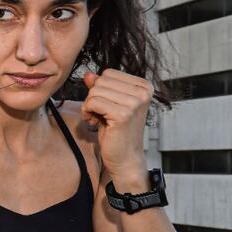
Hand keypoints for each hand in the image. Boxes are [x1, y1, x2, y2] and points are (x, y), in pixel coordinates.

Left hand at [82, 70, 152, 188]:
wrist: (125, 157)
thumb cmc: (116, 131)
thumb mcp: (108, 104)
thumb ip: (100, 87)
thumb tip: (88, 74)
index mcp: (144, 86)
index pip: (108, 73)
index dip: (100, 89)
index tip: (105, 106)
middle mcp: (143, 92)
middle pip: (101, 81)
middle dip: (93, 98)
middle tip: (100, 115)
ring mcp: (135, 103)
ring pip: (95, 91)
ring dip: (89, 106)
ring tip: (99, 119)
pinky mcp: (123, 114)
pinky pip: (92, 102)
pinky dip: (87, 112)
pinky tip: (95, 123)